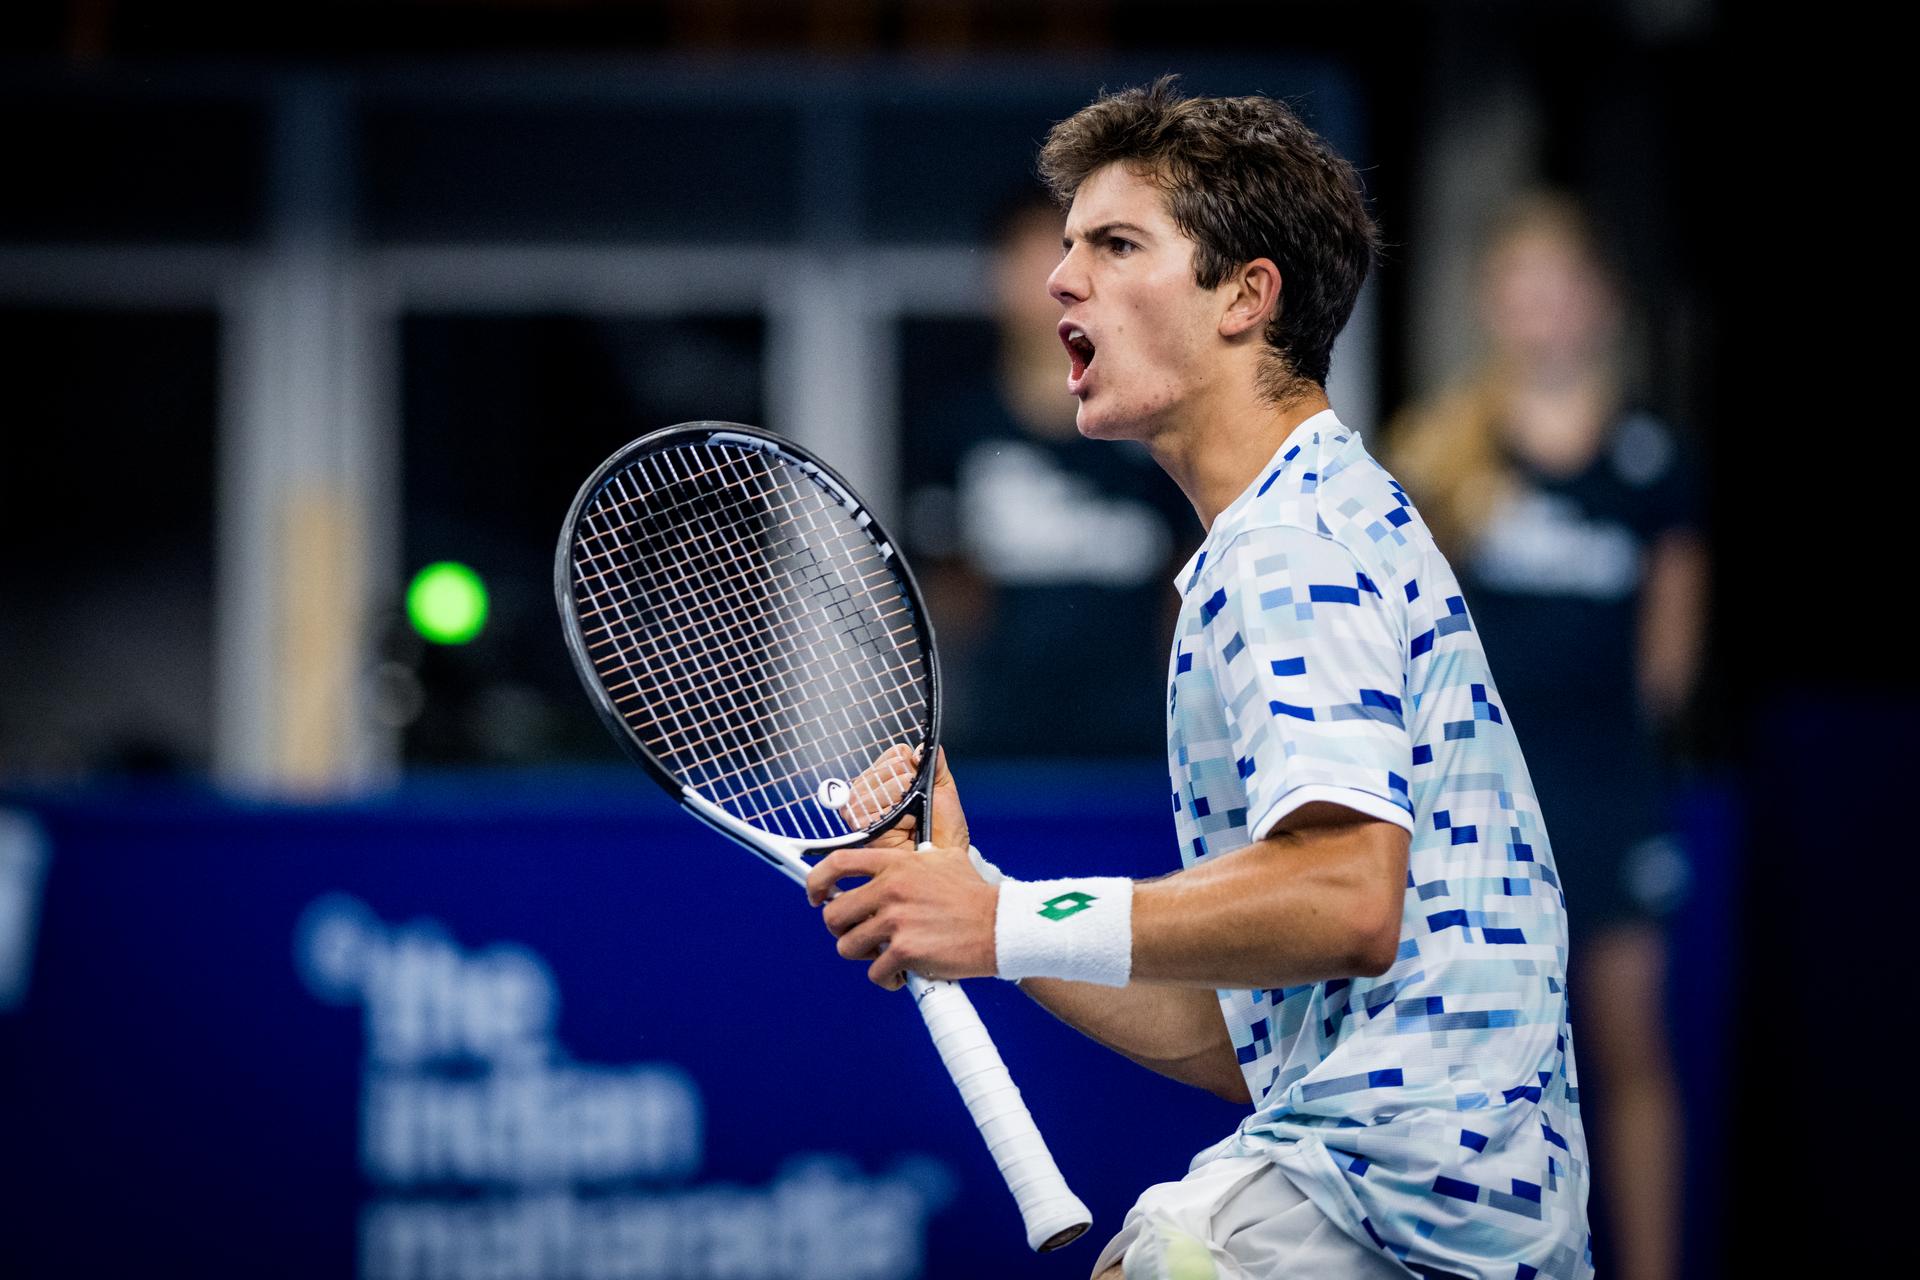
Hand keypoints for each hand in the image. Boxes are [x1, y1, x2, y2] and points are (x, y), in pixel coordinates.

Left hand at [811, 746, 988, 989]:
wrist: (1001, 926)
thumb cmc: (972, 893)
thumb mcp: (945, 852)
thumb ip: (922, 834)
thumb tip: (926, 766)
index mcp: (896, 864)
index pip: (837, 864)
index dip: (816, 882)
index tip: (815, 896)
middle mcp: (891, 889)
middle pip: (835, 915)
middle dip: (843, 930)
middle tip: (861, 935)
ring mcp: (896, 921)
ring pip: (849, 946)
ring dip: (864, 955)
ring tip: (884, 954)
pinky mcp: (906, 951)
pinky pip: (875, 972)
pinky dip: (885, 978)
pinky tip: (901, 973)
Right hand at [839, 744, 969, 851]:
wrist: (941, 857)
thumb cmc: (944, 830)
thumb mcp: (944, 790)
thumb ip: (935, 764)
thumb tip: (922, 746)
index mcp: (892, 777)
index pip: (895, 754)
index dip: (911, 767)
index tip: (920, 785)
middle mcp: (873, 789)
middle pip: (888, 767)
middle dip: (907, 787)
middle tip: (915, 808)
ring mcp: (864, 805)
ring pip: (881, 784)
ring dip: (902, 803)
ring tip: (908, 820)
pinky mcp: (860, 822)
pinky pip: (873, 805)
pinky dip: (893, 815)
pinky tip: (899, 827)